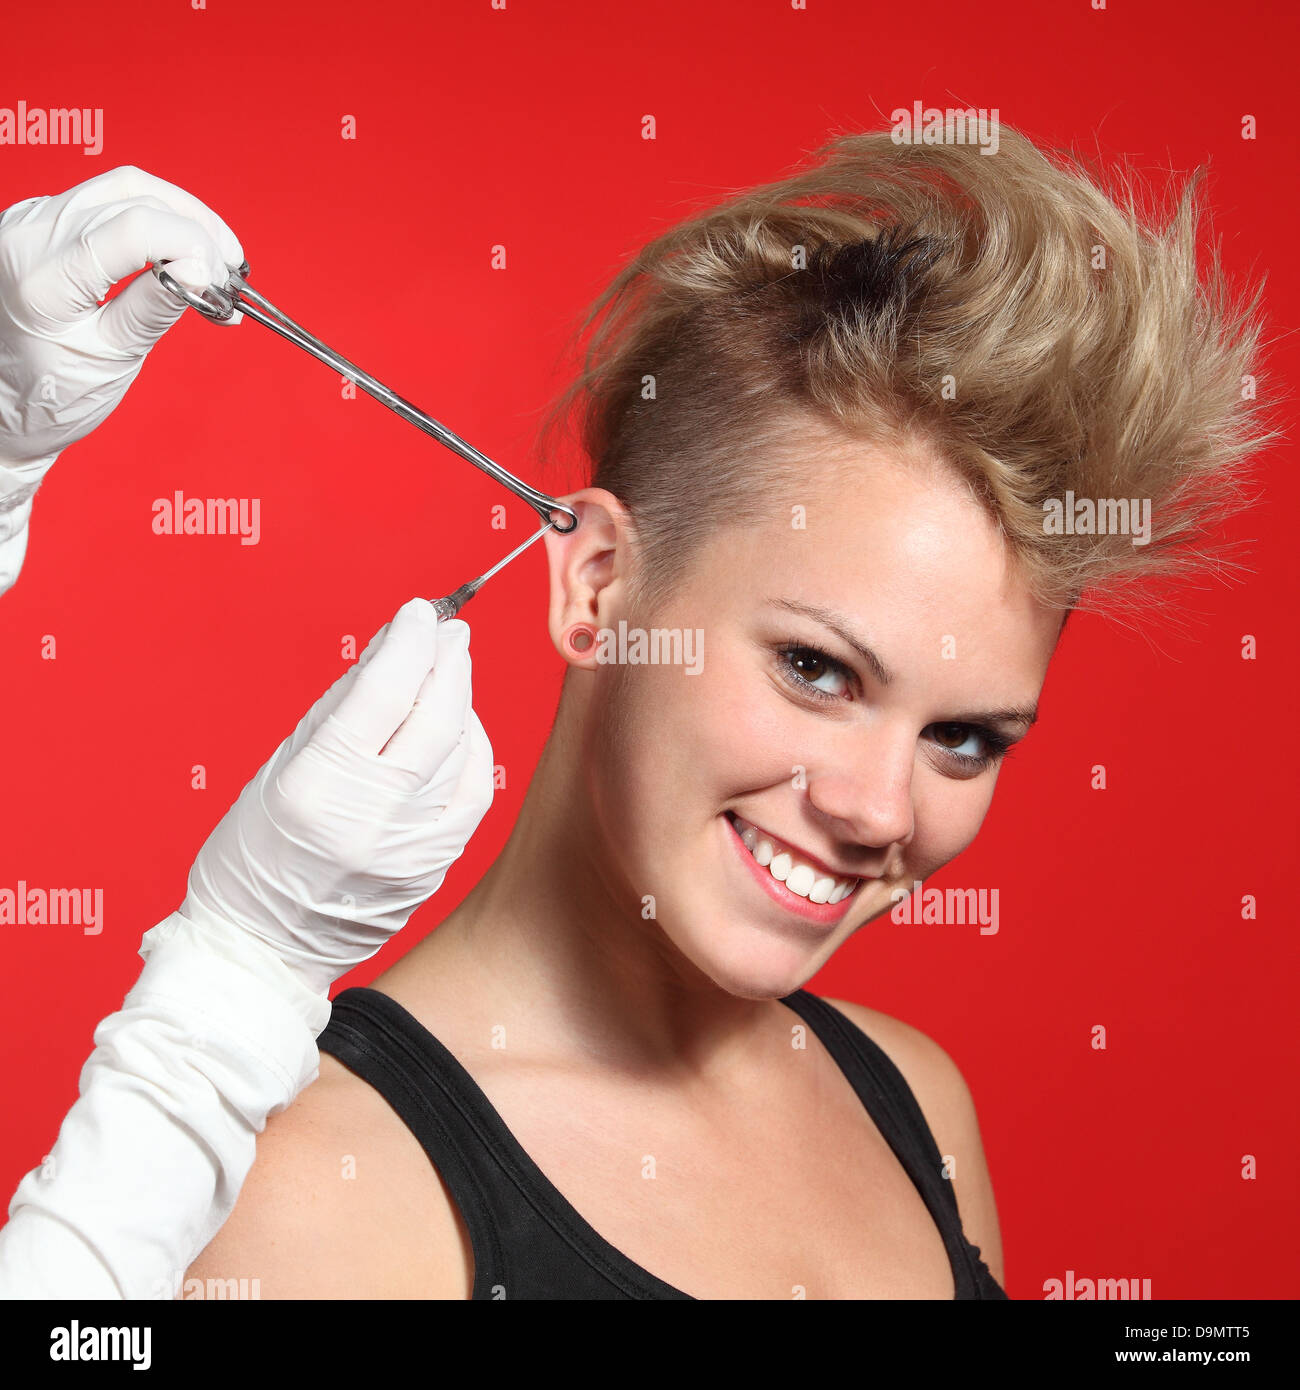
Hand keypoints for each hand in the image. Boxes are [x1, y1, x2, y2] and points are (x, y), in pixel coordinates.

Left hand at [0, 165, 241, 591]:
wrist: (6, 399)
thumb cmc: (52, 392)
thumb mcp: (112, 358)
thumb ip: (156, 307)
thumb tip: (203, 271)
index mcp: (44, 279)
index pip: (134, 229)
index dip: (192, 245)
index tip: (224, 280)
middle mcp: (29, 235)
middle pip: (134, 198)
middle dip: (195, 231)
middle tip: (231, 276)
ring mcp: (32, 220)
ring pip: (125, 188)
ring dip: (182, 215)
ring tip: (217, 256)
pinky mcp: (43, 218)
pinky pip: (108, 196)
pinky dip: (155, 216)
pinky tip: (181, 246)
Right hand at [179, 601, 494, 994]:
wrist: (261, 950)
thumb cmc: (252, 856)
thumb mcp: (279, 769)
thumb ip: (339, 709)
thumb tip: (389, 650)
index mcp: (318, 788)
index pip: (383, 695)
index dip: (408, 644)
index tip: (419, 613)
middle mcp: (373, 819)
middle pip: (435, 718)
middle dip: (446, 663)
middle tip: (449, 631)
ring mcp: (411, 848)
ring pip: (460, 752)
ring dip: (461, 700)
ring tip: (450, 668)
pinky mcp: (434, 868)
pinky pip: (472, 794)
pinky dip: (472, 750)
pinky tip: (460, 726)